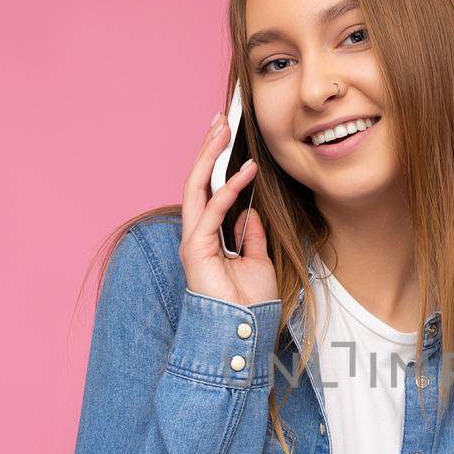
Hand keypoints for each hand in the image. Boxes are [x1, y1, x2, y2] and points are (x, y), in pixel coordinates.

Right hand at [179, 111, 276, 305]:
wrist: (242, 332)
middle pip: (197, 182)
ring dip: (209, 157)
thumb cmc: (249, 304)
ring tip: (221, 130)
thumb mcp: (258, 261)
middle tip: (219, 121)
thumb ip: (251, 236)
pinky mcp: (196, 248)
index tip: (227, 138)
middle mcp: (197, 234)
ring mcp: (194, 240)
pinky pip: (212, 210)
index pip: (209, 191)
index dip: (217, 163)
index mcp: (210, 237)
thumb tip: (250, 213)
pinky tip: (243, 171)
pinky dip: (228, 189)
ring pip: (196, 188)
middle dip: (207, 149)